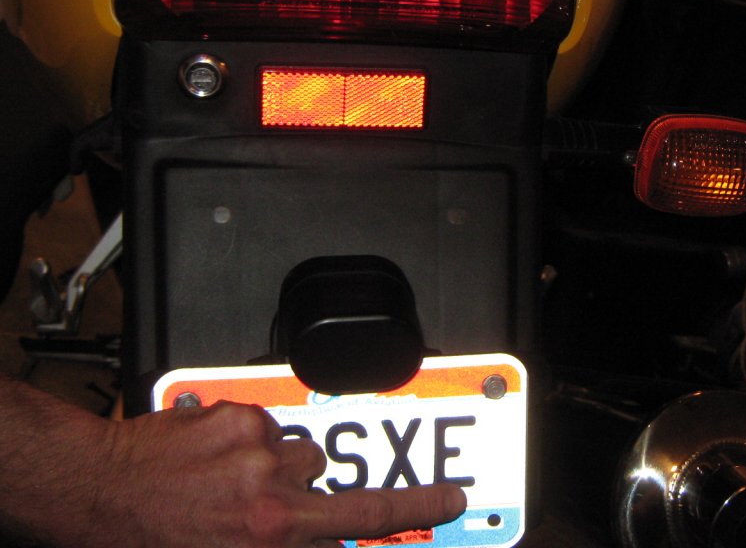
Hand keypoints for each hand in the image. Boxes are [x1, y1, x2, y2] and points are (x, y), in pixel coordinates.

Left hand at [94, 401, 467, 546]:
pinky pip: (263, 424)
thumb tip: (316, 532)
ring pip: (296, 448)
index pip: (365, 515)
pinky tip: (209, 460)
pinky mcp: (235, 411)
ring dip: (272, 464)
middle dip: (299, 489)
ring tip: (224, 482)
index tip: (451, 497)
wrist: (94, 490)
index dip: (416, 506)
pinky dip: (246, 441)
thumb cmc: (147, 538)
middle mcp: (271, 482)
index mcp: (273, 529)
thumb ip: (283, 542)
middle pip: (323, 475)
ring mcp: (254, 441)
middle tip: (248, 506)